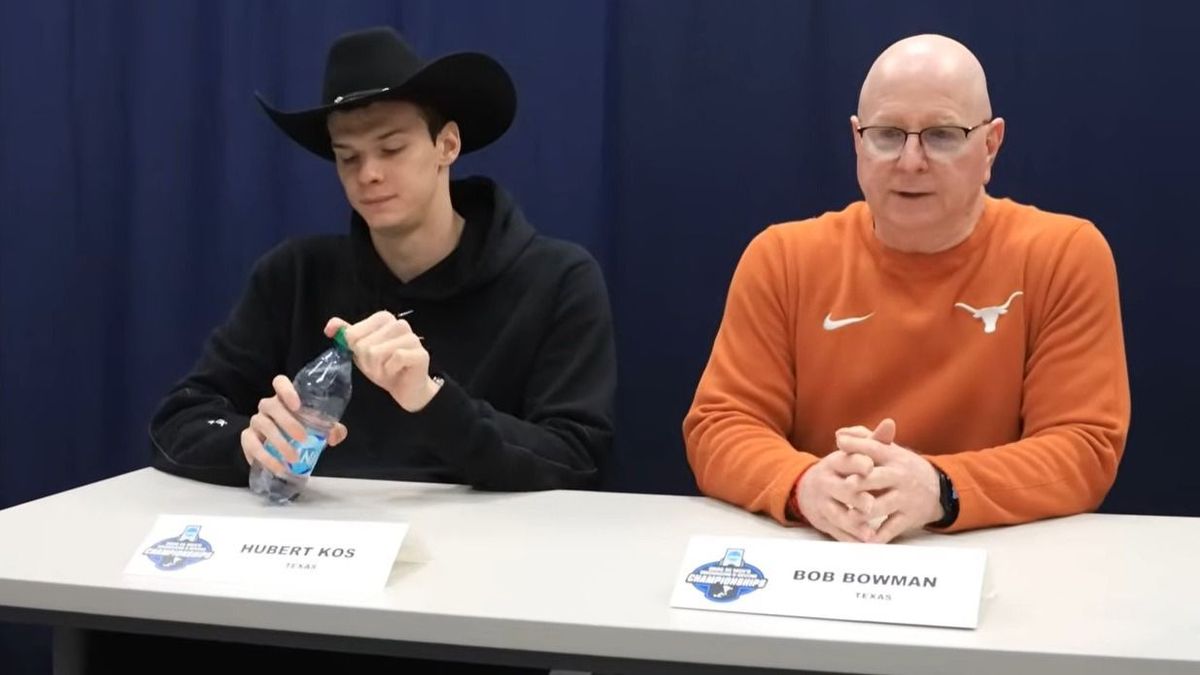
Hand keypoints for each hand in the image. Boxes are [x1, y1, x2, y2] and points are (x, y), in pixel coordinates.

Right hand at [240, 375, 347, 475]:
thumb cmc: (300, 432)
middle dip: (288, 422)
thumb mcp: (318, 429)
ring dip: (279, 442)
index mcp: (284, 398)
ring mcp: (256, 421)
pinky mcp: (247, 438)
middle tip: (303, 438)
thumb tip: (334, 434)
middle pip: (271, 405)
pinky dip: (264, 457)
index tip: (297, 405)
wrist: (279, 450)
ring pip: (262, 425)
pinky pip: (251, 445)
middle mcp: (267, 406)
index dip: (286, 390)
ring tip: (294, 458)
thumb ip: (331, 429)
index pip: (279, 382)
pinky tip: (277, 467)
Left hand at [325, 312, 441, 411]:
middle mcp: (399, 324)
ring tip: (386, 370)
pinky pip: (395, 359)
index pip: (353, 333)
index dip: (355, 349)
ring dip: (378, 368)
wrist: (405, 387)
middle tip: (378, 366)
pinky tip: (396, 371)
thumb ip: (347, 335)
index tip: (365, 356)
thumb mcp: (360, 350)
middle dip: (367, 362)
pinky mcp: (420, 353)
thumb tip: (330, 326)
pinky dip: (391, 370)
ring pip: (377, 352)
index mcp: (383, 318)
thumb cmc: (383, 366)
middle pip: (364, 345)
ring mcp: (412, 337)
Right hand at [794, 448, 877, 542]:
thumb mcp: (852, 453)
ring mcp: (823, 504)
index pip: (846, 461)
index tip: (870, 466)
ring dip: (854, 524)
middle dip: (855, 497)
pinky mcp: (824, 522)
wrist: (806, 489)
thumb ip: (873, 441)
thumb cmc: (838, 470)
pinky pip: (838, 532)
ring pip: (837, 514)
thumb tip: (891, 423)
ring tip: (869, 532)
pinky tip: (865, 543)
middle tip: (871, 504)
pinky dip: (852, 538)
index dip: (858, 464)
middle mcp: (826, 482)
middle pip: (841, 490)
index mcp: (835, 463)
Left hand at [836, 418, 941, 543]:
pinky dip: (880, 536)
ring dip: (866, 512)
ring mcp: (904, 498)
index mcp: (892, 456)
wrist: (938, 488)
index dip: (857, 445)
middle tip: (845, 485)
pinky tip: (867, 540)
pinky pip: (892, 528)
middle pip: (877, 478)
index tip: (839, 444)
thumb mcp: (888, 449)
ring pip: (883, 505)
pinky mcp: (908, 517)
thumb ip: (863, 438)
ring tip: (850, 517)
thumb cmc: (901, 466)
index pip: (873, 448)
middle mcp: (898, 476)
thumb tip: (839, 434)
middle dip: (861, 482)